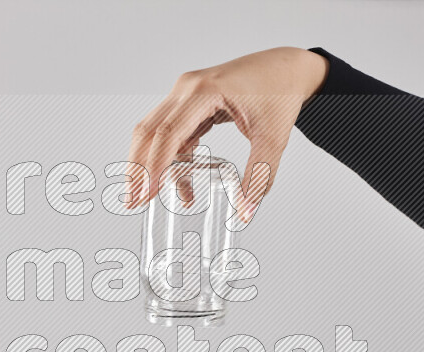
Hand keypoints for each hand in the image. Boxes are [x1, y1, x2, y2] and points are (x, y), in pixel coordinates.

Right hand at [126, 46, 328, 220]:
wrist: (288, 68)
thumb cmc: (281, 91)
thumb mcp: (273, 138)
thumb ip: (259, 176)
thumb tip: (246, 211)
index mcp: (205, 91)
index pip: (168, 133)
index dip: (153, 166)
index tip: (145, 193)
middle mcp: (187, 89)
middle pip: (148, 131)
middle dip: (138, 168)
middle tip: (134, 201)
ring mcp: (185, 93)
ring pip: (154, 131)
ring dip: (150, 164)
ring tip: (152, 196)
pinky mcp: (190, 102)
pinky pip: (171, 131)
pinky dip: (171, 157)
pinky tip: (180, 181)